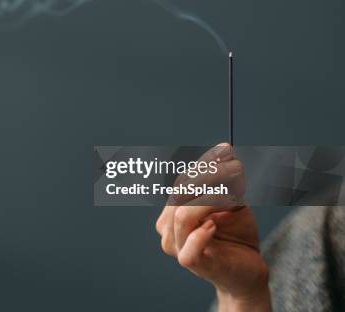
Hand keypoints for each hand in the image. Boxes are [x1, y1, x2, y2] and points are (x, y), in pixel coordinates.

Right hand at [155, 143, 270, 311]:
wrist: (249, 269)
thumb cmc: (237, 235)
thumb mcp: (234, 202)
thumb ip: (226, 182)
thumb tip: (226, 150)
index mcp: (173, 210)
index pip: (182, 181)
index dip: (204, 166)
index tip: (227, 149)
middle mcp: (168, 226)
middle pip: (180, 193)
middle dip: (209, 179)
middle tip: (236, 170)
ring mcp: (177, 245)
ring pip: (182, 215)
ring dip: (210, 202)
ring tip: (232, 200)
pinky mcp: (190, 262)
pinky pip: (190, 242)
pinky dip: (202, 232)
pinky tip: (215, 225)